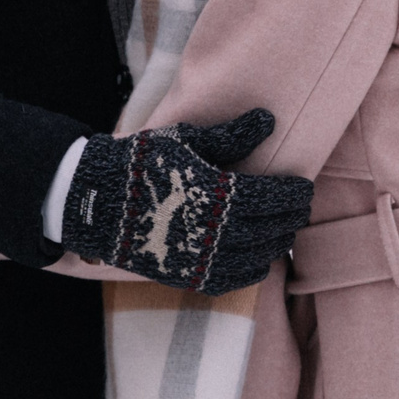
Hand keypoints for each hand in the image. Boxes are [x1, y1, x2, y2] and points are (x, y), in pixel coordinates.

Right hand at [60, 109, 312, 295]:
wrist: (94, 201)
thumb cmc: (142, 162)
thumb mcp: (185, 140)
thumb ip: (231, 135)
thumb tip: (269, 119)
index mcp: (218, 192)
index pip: (275, 198)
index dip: (296, 194)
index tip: (305, 188)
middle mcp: (214, 230)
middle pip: (271, 229)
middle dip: (291, 219)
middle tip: (299, 210)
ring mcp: (199, 257)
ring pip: (256, 257)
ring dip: (274, 245)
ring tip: (281, 232)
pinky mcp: (184, 275)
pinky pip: (229, 280)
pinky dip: (249, 272)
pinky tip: (257, 261)